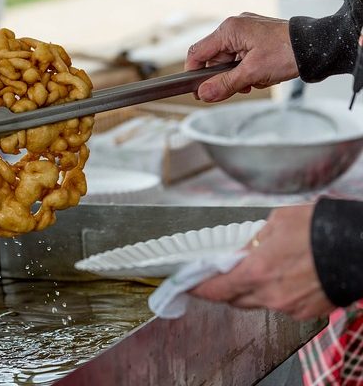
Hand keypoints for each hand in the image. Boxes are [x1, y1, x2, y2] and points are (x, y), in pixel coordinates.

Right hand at [185, 13, 299, 101]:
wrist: (317, 47)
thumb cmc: (289, 52)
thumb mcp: (252, 73)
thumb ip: (224, 84)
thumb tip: (204, 94)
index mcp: (230, 30)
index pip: (197, 53)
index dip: (193, 73)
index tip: (196, 90)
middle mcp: (236, 28)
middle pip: (213, 60)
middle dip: (222, 78)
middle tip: (233, 89)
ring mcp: (246, 34)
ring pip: (228, 62)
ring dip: (236, 77)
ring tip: (253, 82)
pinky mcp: (255, 40)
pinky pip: (241, 60)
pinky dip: (246, 72)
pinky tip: (258, 77)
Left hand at [189, 204, 335, 319]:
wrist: (359, 245)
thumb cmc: (322, 228)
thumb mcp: (277, 222)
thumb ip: (252, 241)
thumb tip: (241, 250)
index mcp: (258, 271)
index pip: (216, 289)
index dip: (199, 288)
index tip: (189, 285)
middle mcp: (271, 294)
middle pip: (234, 299)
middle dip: (226, 287)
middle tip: (224, 273)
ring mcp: (290, 306)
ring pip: (258, 302)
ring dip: (253, 289)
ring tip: (265, 267)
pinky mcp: (307, 312)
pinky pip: (281, 305)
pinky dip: (277, 293)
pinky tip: (286, 276)